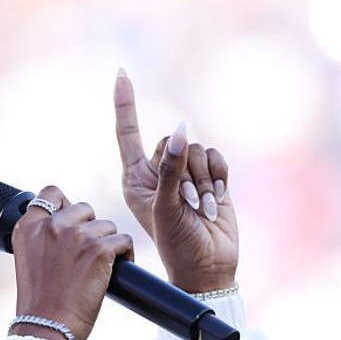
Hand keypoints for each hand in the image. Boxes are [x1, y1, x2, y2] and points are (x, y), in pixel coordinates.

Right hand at [10, 186, 133, 339]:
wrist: (47, 327)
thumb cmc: (41, 302)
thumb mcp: (30, 259)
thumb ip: (43, 237)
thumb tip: (70, 225)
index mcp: (29, 227)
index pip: (51, 193)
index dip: (66, 205)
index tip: (72, 222)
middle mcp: (51, 226)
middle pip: (84, 209)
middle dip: (91, 228)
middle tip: (88, 253)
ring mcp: (76, 236)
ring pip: (107, 226)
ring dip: (108, 243)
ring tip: (103, 266)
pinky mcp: (99, 250)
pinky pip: (124, 241)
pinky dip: (126, 255)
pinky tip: (118, 269)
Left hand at [113, 69, 238, 292]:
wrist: (209, 267)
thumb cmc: (178, 244)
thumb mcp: (167, 206)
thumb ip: (172, 167)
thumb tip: (181, 130)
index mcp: (136, 178)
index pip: (128, 133)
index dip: (126, 104)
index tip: (121, 73)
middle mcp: (159, 172)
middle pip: (171, 141)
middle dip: (183, 170)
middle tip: (187, 203)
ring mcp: (186, 175)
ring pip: (196, 149)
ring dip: (203, 179)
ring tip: (202, 208)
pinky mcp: (211, 178)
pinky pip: (216, 156)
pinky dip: (219, 176)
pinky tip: (218, 199)